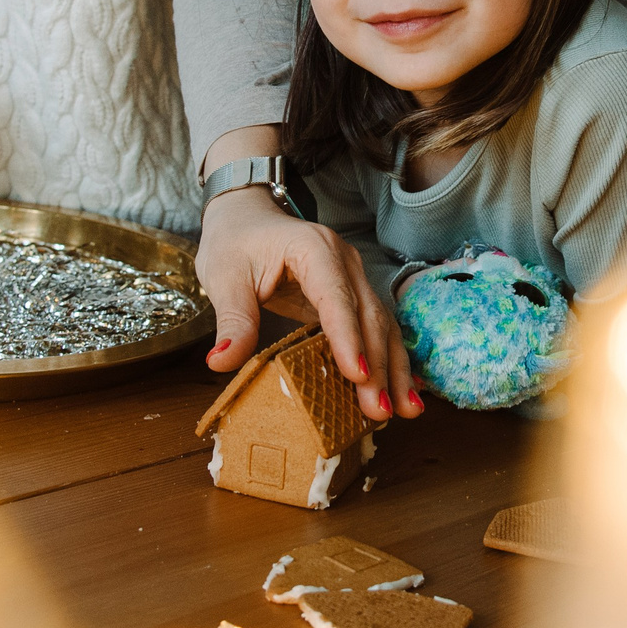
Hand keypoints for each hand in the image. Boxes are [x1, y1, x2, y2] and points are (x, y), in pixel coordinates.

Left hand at [197, 185, 419, 421]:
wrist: (246, 217)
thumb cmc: (235, 242)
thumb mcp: (224, 278)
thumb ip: (232, 320)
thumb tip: (222, 361)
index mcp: (313, 249)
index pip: (336, 297)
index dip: (348, 337)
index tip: (357, 375)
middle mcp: (344, 261)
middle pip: (368, 316)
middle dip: (377, 365)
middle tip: (378, 410)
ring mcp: (353, 277)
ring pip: (382, 325)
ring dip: (394, 369)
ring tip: (405, 410)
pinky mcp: (353, 296)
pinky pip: (377, 329)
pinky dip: (389, 361)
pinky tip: (403, 392)